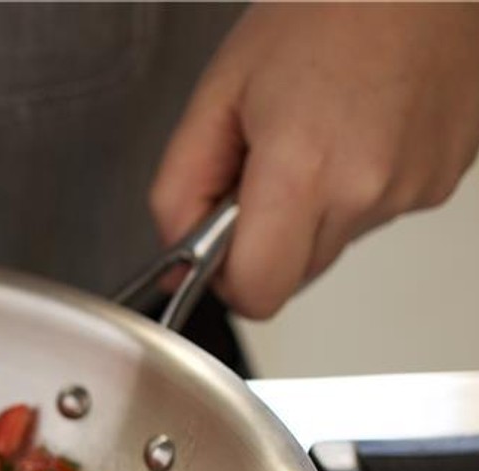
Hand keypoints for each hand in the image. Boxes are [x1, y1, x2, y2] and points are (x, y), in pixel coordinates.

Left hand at [150, 3, 478, 319]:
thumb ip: (181, 187)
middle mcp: (366, 190)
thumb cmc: (327, 9)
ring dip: (314, 209)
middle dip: (267, 238)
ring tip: (318, 132)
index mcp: (303, 171)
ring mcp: (413, 188)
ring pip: (334, 243)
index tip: (218, 244)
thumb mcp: (218, 94)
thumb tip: (177, 249)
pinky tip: (357, 128)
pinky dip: (357, 186)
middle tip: (266, 165)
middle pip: (294, 275)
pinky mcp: (442, 180)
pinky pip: (377, 212)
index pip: (257, 294)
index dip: (227, 279)